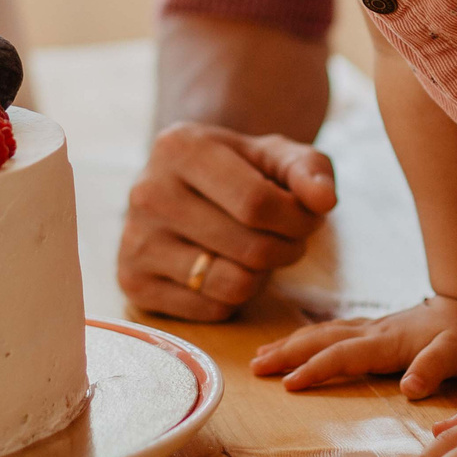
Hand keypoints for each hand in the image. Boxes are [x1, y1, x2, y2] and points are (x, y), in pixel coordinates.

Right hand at [118, 122, 337, 320]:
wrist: (186, 187)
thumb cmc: (241, 170)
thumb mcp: (277, 156)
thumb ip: (309, 170)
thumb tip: (323, 201)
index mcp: (179, 147)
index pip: (257, 202)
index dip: (299, 220)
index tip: (310, 218)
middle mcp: (146, 192)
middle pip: (250, 247)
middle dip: (287, 248)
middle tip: (290, 239)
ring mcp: (134, 240)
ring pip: (232, 284)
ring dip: (263, 275)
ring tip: (260, 252)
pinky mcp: (133, 283)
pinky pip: (212, 310)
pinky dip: (234, 297)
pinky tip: (228, 269)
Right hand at [249, 293, 456, 395]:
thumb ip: (433, 369)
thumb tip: (410, 388)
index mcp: (387, 341)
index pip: (343, 356)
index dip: (315, 369)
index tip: (287, 384)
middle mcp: (373, 332)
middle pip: (321, 341)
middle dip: (286, 353)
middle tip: (253, 368)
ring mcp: (372, 328)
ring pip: (323, 334)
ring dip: (291, 344)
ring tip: (261, 357)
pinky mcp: (375, 329)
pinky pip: (333, 333)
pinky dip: (309, 338)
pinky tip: (297, 343)